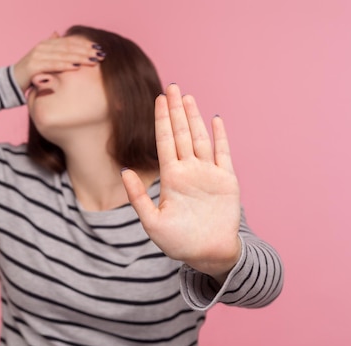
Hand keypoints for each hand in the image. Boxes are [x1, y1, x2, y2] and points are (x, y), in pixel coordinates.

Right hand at [13, 32, 103, 91]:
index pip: (70, 42)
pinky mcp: (34, 65)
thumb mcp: (46, 63)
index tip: (99, 49)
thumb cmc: (31, 75)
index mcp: (47, 44)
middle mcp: (43, 47)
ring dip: (79, 57)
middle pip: (69, 47)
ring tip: (93, 60)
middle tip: (101, 55)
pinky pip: (53, 65)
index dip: (85, 45)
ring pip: (63, 55)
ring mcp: (38, 55)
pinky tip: (76, 67)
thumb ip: (56, 54)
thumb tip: (64, 43)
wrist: (11, 83)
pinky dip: (65, 65)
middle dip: (86, 51)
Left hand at [121, 84, 240, 281]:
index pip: (164, 142)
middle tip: (171, 87)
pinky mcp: (226, 180)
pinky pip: (224, 153)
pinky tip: (215, 119)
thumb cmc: (178, 242)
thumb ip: (138, 197)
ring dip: (194, 117)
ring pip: (200, 138)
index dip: (162, 120)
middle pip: (181, 134)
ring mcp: (208, 173)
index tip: (158, 99)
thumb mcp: (152, 222)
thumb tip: (124, 171)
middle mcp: (188, 171)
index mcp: (171, 178)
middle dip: (176, 111)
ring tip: (187, 97)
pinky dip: (220, 136)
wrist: (208, 254)